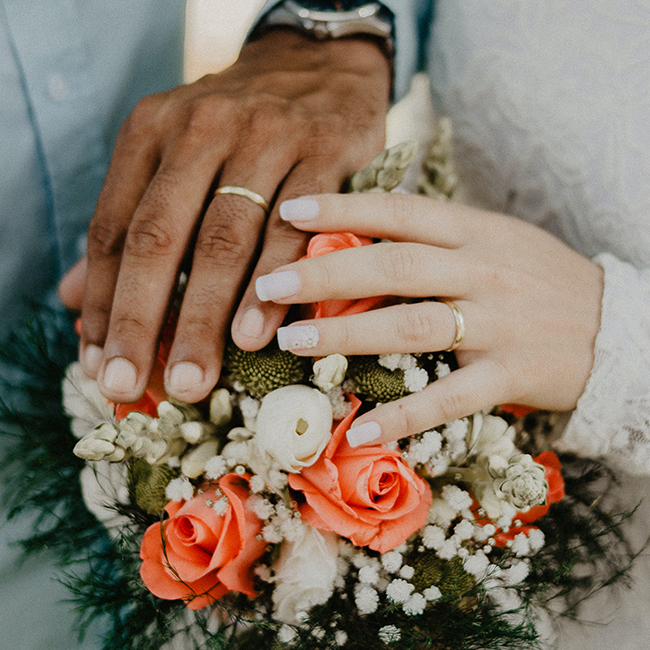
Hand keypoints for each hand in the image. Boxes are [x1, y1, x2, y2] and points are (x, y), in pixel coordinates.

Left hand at [59, 30, 389, 404]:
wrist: (318, 65)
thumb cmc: (240, 126)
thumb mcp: (173, 154)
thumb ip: (128, 220)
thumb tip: (72, 297)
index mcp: (152, 132)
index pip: (113, 227)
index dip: (101, 300)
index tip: (98, 363)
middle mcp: (201, 128)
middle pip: (161, 236)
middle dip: (141, 318)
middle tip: (129, 385)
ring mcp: (265, 137)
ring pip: (226, 237)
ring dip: (206, 313)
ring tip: (192, 374)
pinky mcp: (323, 150)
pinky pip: (296, 226)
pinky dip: (276, 282)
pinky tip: (259, 332)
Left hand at [254, 192, 603, 444]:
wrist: (616, 326)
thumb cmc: (538, 279)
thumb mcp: (494, 241)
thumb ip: (436, 237)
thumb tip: (362, 231)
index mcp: (476, 231)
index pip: (399, 212)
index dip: (342, 207)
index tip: (288, 211)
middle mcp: (483, 271)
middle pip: (393, 267)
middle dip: (325, 274)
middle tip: (268, 284)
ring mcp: (498, 324)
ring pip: (413, 326)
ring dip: (348, 335)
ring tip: (293, 340)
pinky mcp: (512, 374)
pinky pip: (451, 396)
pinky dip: (406, 414)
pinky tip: (361, 426)